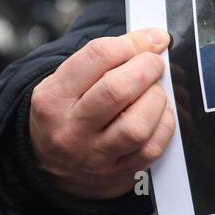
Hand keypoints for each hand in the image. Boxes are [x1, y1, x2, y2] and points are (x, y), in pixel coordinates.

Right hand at [29, 29, 175, 199]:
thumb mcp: (65, 84)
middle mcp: (71, 129)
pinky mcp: (119, 175)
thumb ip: (102, 60)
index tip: (153, 39)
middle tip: (155, 64)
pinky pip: (152, 148)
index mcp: (53, 98)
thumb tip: (154, 39)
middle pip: (117, 90)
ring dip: (156, 100)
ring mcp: (95, 156)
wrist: (50, 171)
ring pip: (137, 125)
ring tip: (155, 92)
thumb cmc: (65, 116)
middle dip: (147, 69)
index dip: (134, 43)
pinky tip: (160, 115)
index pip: (97, 57)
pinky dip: (165, 125)